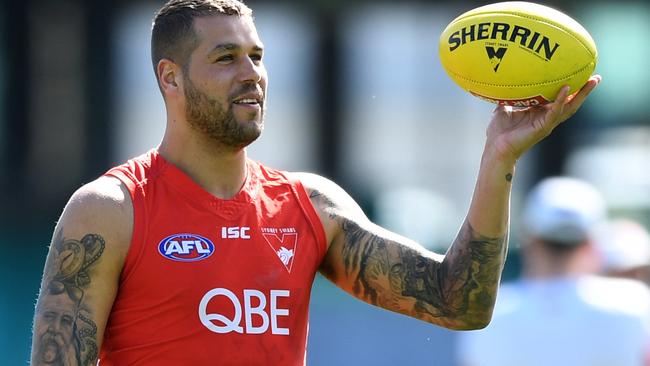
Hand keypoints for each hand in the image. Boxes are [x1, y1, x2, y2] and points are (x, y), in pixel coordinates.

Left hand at [485, 75, 601, 163]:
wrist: (496, 148)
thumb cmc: (499, 132)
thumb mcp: (503, 109)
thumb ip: (508, 97)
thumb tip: (504, 83)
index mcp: (540, 113)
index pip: (559, 99)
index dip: (570, 89)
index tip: (579, 76)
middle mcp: (547, 118)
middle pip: (571, 103)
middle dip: (584, 91)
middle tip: (596, 78)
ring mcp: (547, 123)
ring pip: (569, 108)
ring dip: (581, 95)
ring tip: (591, 82)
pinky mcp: (543, 127)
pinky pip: (555, 112)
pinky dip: (561, 100)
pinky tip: (566, 89)